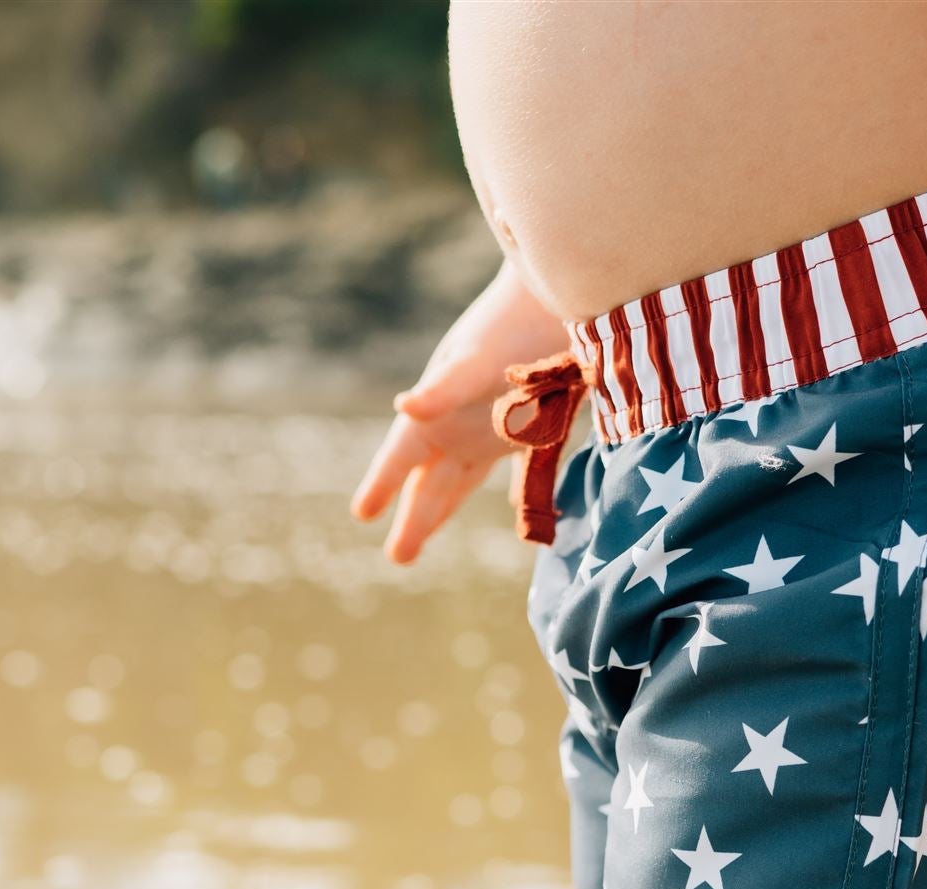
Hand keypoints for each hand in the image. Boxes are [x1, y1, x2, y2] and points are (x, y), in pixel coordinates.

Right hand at [351, 259, 570, 564]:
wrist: (565, 292)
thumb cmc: (515, 322)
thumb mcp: (477, 359)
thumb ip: (444, 388)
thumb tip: (404, 408)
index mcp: (438, 407)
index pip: (402, 456)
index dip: (383, 484)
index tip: (361, 513)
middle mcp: (459, 420)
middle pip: (430, 480)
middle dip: (415, 518)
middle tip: (398, 558)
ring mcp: (493, 424)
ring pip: (461, 478)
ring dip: (444, 508)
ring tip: (423, 535)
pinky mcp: (532, 424)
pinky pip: (517, 467)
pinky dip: (517, 491)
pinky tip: (519, 510)